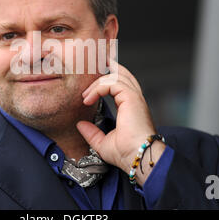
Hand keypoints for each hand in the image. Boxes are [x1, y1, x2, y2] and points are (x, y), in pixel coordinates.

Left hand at [76, 60, 165, 185]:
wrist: (138, 157)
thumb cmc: (127, 153)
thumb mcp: (103, 143)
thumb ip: (92, 133)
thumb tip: (80, 125)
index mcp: (131, 107)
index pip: (121, 84)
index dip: (108, 78)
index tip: (92, 83)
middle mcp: (135, 99)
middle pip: (122, 73)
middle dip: (108, 66)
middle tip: (94, 62)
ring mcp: (134, 97)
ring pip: (115, 76)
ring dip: (96, 83)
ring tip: (85, 96)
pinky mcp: (131, 97)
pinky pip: (112, 83)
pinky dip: (98, 88)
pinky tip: (88, 99)